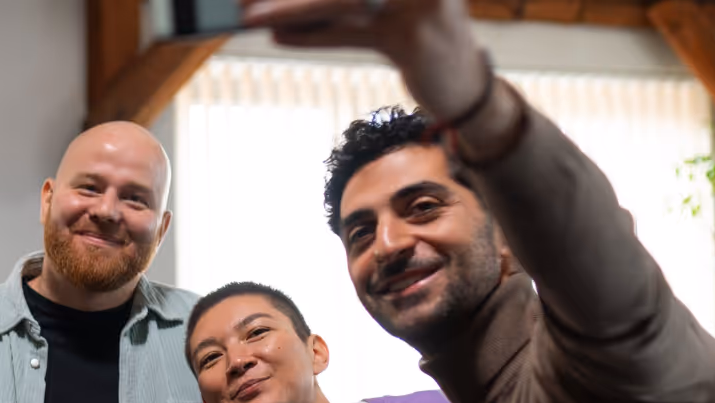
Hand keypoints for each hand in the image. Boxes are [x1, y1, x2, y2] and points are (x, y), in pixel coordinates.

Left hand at [241, 0, 490, 121]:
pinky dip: (313, 36)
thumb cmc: (419, 36)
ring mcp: (420, 1)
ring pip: (339, 0)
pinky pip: (351, 34)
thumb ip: (335, 5)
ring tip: (249, 15)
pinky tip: (277, 35)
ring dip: (289, 8)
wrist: (464, 83)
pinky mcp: (414, 39)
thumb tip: (275, 3)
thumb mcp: (381, 11)